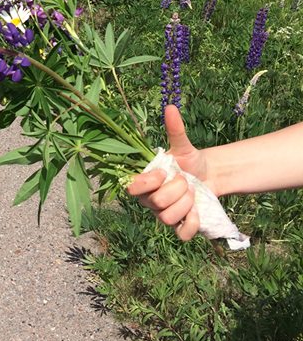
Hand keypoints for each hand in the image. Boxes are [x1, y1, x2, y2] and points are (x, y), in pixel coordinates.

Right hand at [127, 106, 211, 240]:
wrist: (208, 176)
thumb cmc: (188, 161)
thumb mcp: (183, 146)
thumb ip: (175, 130)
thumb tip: (170, 107)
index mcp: (144, 182)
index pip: (133, 189)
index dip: (149, 181)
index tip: (165, 171)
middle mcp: (150, 201)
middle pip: (158, 203)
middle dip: (178, 189)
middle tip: (186, 180)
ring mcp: (164, 216)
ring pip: (169, 217)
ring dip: (187, 203)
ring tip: (193, 192)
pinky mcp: (180, 227)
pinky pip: (182, 234)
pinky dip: (192, 223)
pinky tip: (197, 211)